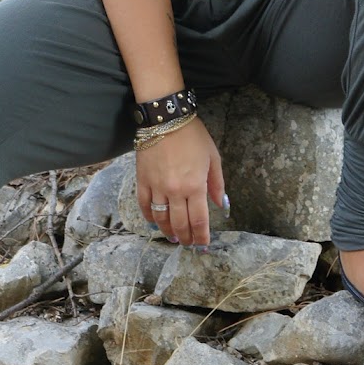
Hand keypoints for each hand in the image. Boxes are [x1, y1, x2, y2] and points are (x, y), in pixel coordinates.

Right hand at [136, 118, 225, 247]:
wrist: (166, 119)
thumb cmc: (193, 136)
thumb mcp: (213, 157)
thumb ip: (217, 184)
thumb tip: (221, 205)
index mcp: (195, 186)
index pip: (199, 220)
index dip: (201, 236)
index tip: (203, 245)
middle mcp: (175, 191)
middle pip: (180, 223)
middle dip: (186, 238)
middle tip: (189, 244)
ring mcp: (156, 187)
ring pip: (161, 218)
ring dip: (167, 231)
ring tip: (173, 238)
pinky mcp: (142, 180)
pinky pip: (144, 205)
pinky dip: (149, 216)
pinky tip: (154, 222)